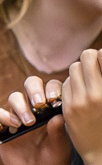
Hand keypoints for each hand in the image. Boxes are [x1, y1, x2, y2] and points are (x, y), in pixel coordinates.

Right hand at [0, 76, 73, 164]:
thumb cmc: (55, 162)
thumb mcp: (61, 147)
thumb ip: (58, 131)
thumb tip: (56, 114)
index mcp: (52, 110)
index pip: (51, 88)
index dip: (51, 88)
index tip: (53, 101)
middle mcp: (35, 110)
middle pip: (30, 85)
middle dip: (33, 90)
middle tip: (39, 103)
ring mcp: (18, 118)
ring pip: (13, 97)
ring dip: (20, 105)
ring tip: (27, 122)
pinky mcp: (3, 129)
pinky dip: (4, 116)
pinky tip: (14, 127)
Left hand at [64, 48, 101, 164]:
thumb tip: (101, 57)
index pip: (101, 55)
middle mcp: (95, 94)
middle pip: (85, 57)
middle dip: (90, 60)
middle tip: (96, 68)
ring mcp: (80, 101)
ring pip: (74, 69)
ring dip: (81, 71)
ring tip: (89, 80)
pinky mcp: (68, 109)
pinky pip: (66, 85)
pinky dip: (73, 84)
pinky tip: (81, 92)